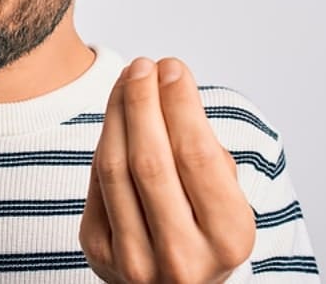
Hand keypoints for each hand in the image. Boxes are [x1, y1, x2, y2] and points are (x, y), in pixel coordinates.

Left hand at [79, 58, 255, 282]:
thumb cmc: (206, 232)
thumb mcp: (228, 200)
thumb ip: (205, 152)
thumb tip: (167, 83)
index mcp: (228, 239)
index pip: (197, 156)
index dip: (180, 104)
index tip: (173, 68)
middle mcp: (182, 257)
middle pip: (150, 160)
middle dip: (143, 102)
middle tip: (144, 66)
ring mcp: (135, 260)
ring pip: (115, 168)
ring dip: (118, 113)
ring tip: (127, 80)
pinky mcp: (98, 253)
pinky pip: (97, 183)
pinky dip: (106, 141)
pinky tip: (116, 115)